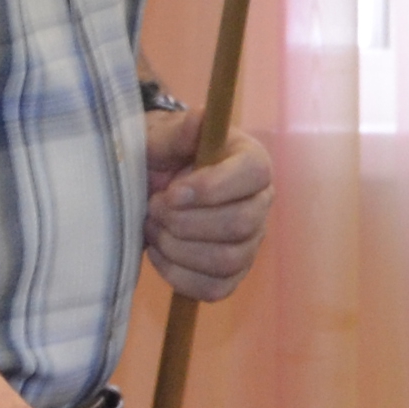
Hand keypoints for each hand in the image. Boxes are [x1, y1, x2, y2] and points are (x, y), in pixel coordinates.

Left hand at [141, 119, 273, 300]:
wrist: (148, 185)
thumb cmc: (160, 156)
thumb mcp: (161, 138)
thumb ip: (178, 132)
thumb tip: (199, 118)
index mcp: (251, 161)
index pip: (254, 174)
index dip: (213, 187)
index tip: (172, 191)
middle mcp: (259, 202)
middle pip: (241, 224)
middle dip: (188, 221)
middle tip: (154, 207)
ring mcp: (249, 243)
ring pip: (227, 261)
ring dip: (179, 248)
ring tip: (152, 226)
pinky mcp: (231, 274)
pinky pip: (214, 289)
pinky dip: (178, 275)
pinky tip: (159, 252)